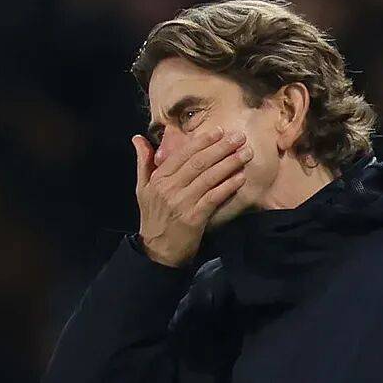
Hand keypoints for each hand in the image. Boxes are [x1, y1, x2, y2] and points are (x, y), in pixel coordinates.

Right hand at [131, 126, 252, 267]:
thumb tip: (137, 137)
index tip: (219, 131)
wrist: (157, 251)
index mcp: (158, 178)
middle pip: (199, 163)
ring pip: (208, 178)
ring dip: (229, 164)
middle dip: (221, 148)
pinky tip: (240, 178)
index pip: (182, 154)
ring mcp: (182, 203)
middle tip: (239, 137)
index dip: (202, 142)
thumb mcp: (143, 188)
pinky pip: (214, 197)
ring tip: (245, 154)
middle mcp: (169, 188)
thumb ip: (143, 162)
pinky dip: (228, 186)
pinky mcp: (194, 218)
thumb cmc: (153, 217)